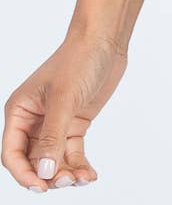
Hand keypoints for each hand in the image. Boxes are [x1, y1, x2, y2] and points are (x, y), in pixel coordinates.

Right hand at [2, 29, 127, 190]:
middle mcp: (34, 120)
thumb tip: (44, 172)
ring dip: (65, 174)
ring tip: (81, 178)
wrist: (104, 40)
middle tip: (67, 181)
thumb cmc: (78, 59)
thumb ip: (52, 136)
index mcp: (20, 111)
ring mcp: (54, 123)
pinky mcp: (74, 124)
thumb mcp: (63, 98)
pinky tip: (90, 175)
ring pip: (53, 161)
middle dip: (48, 176)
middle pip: (33, 161)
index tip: (41, 186)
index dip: (23, 174)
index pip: (12, 153)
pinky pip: (71, 153)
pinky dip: (79, 166)